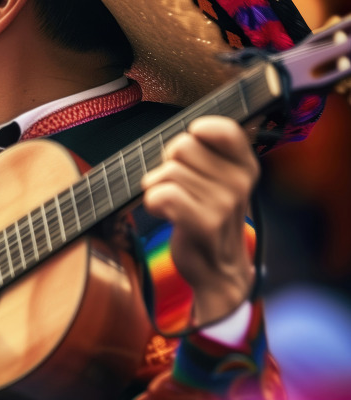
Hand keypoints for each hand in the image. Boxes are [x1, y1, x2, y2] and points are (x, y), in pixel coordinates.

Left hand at [140, 116, 259, 325]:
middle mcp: (240, 182)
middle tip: (180, 188)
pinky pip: (162, 194)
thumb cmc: (208, 215)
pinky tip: (164, 213)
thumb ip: (207, 150)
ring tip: (173, 204)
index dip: (196, 135)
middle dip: (169, 165)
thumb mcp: (218, 179)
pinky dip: (153, 202)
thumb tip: (193, 129)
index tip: (192, 157)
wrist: (217, 271)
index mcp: (245, 165)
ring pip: (167, 172)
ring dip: (158, 187)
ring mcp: (225, 204)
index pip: (222, 129)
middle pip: (181, 146)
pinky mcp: (204, 224)